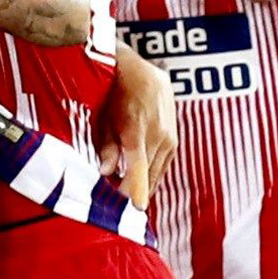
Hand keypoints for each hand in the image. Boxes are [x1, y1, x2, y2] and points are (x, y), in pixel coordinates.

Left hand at [99, 46, 177, 208]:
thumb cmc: (114, 93)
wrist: (141, 71)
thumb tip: (104, 172)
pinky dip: (151, 172)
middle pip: (147, 174)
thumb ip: (105, 146)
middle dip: (131, 189)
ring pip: (157, 171)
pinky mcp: (174, 138)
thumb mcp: (103, 118)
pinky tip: (139, 177)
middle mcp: (159, 136)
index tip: (134, 208)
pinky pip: (163, 163)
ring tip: (124, 188)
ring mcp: (170, 137)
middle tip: (114, 197)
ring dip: (142, 183)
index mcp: (137, 131)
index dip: (137, 190)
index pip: (139, 168)